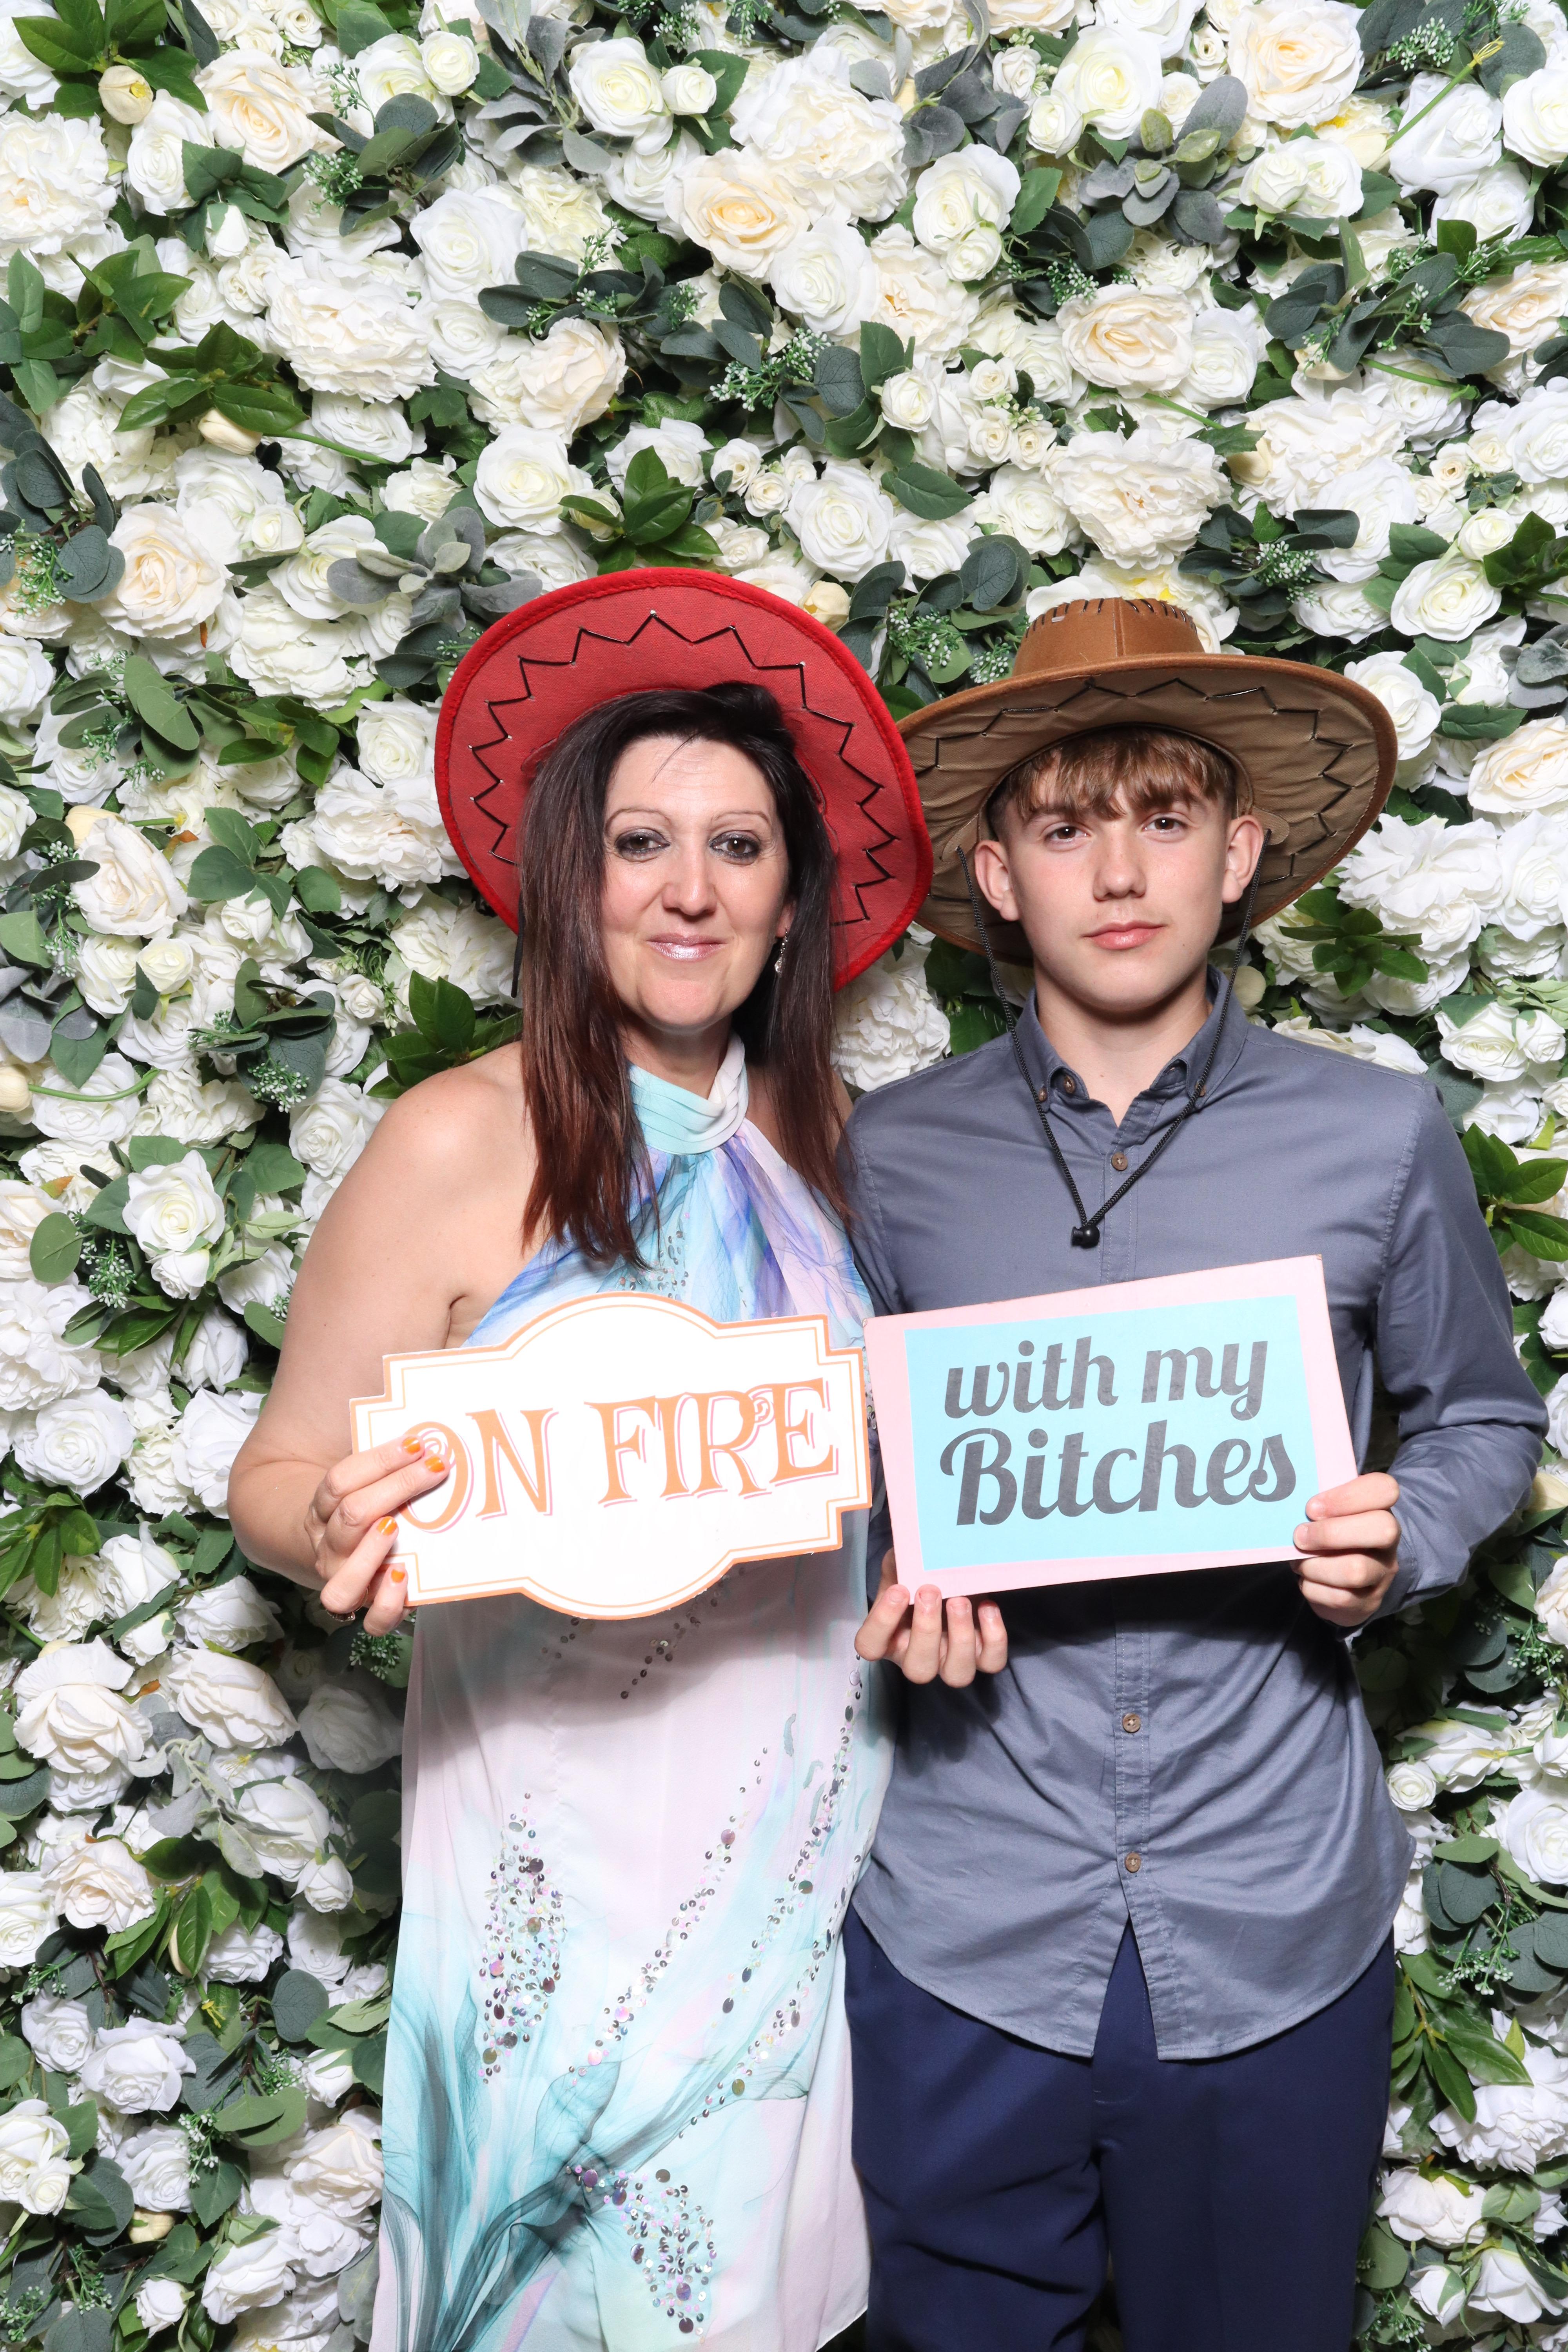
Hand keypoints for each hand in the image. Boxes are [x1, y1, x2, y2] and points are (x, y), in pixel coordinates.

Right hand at [306, 1433, 449, 1634]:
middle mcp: (328, 1546)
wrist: (334, 1551)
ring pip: (344, 1576)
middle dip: (396, 1486)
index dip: (379, 1458)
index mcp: (322, 1508)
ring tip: (396, 1527)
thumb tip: (425, 1435)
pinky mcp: (367, 1607)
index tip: (417, 1443)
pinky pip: (371, 1619)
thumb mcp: (362, 1483)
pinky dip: (387, 1603)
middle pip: (351, 1515)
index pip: (341, 1479)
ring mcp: (343, 1579)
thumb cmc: (365, 1509)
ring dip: (372, 1550)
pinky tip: (403, 1576)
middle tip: (435, 1467)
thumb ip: (383, 1465)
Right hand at [854, 1550, 1008, 1685]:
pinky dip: (993, 1636)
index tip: (899, 1590)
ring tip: (960, 1600)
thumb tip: (905, 1553)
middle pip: (918, 1669)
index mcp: (889, 1637)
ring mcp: (951, 1661)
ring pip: (956, 1674)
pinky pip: (991, 1662)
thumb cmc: (920, 1577)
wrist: (952, 1580)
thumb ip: (900, 1562)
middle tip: (930, 1591)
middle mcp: (918, 1657)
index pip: (871, 1646)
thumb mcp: (904, 1566)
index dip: (883, 1622)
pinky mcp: (982, 1657)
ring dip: (960, 1637)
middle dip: (926, 1629)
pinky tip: (987, 1606)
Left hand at [1294, 1471, 1400, 1628]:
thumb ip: (1318, 1504)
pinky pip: (1339, 1597)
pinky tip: (1307, 1579)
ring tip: (1299, 1561)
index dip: (1347, 1496)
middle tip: (1299, 1536)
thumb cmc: (1328, 1536)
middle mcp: (1389, 1541)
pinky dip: (1313, 1588)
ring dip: (1315, 1565)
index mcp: (1380, 1509)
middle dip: (1331, 1533)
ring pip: (1356, 1570)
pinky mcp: (1369, 1602)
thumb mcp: (1328, 1515)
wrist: (1343, 1583)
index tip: (1311, 1507)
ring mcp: (1382, 1573)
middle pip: (1382, 1529)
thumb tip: (1288, 1501)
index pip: (1385, 1489)